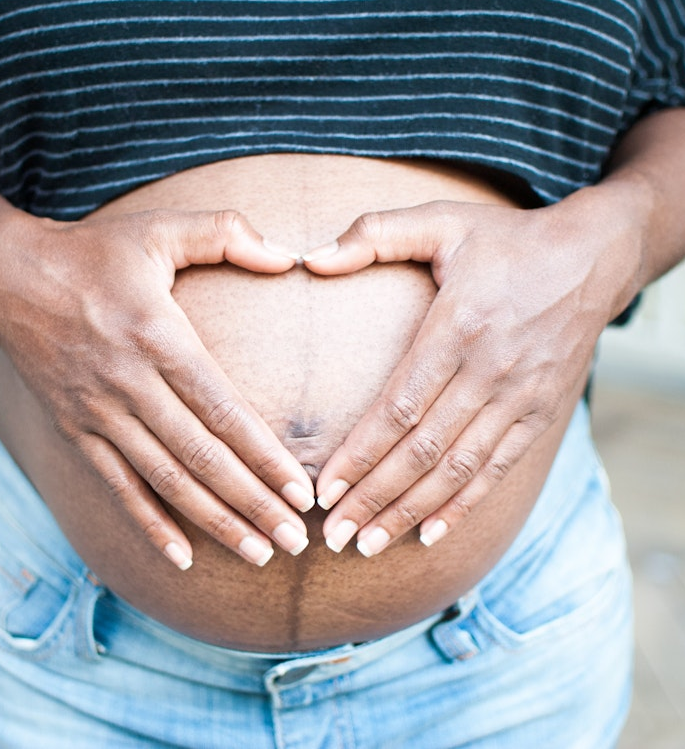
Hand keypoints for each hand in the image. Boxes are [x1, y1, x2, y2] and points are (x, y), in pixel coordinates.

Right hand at [0, 208, 314, 568]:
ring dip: (213, 523)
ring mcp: (99, 413)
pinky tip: (180, 558)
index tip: (303, 493)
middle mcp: (130, 384)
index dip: (265, 456)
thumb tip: (288, 257)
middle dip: (252, 504)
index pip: (223, 411)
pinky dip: (148, 525)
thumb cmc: (95, 252)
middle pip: (201, 458)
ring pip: (165, 482)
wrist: (6, 276)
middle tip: (296, 542)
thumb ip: (226, 233)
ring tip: (257, 555)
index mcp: (159, 338)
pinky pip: (117, 487)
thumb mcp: (160, 228)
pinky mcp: (75, 431)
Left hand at [302, 196, 636, 555]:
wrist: (593, 258)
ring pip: (457, 470)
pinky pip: (497, 469)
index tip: (322, 489)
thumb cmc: (506, 241)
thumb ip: (375, 233)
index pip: (399, 407)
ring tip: (368, 545)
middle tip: (332, 537)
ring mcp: (520, 398)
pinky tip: (430, 533)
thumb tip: (311, 258)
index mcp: (457, 327)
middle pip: (422, 451)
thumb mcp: (442, 220)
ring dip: (410, 511)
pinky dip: (464, 505)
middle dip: (373, 498)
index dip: (359, 453)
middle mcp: (490, 371)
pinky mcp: (541, 413)